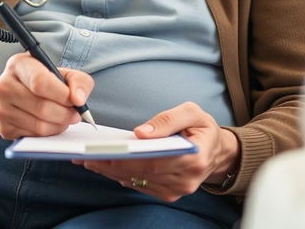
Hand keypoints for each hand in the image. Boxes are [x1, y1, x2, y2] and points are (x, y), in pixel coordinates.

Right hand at [0, 53, 94, 138]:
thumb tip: (78, 99)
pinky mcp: (3, 127)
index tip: (75, 101)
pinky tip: (51, 124)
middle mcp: (4, 85)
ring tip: (64, 118)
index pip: (39, 82)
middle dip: (64, 113)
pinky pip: (32, 136)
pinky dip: (48, 133)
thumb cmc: (50, 81)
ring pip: (38, 125)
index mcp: (18, 64)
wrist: (33, 93)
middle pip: (41, 106)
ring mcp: (0, 108)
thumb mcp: (67, 74)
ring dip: (59, 125)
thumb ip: (79, 82)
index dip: (61, 95)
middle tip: (75, 114)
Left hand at [72, 101, 239, 201]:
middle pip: (140, 173)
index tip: (103, 151)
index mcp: (193, 158)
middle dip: (110, 164)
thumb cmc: (203, 128)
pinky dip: (119, 175)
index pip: (153, 161)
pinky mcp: (167, 193)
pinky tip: (104, 165)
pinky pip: (139, 185)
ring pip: (136, 181)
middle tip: (85, 155)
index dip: (126, 157)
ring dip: (110, 171)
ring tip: (87, 159)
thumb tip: (141, 132)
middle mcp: (184, 180)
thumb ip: (169, 119)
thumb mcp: (192, 112)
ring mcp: (176, 190)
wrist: (218, 151)